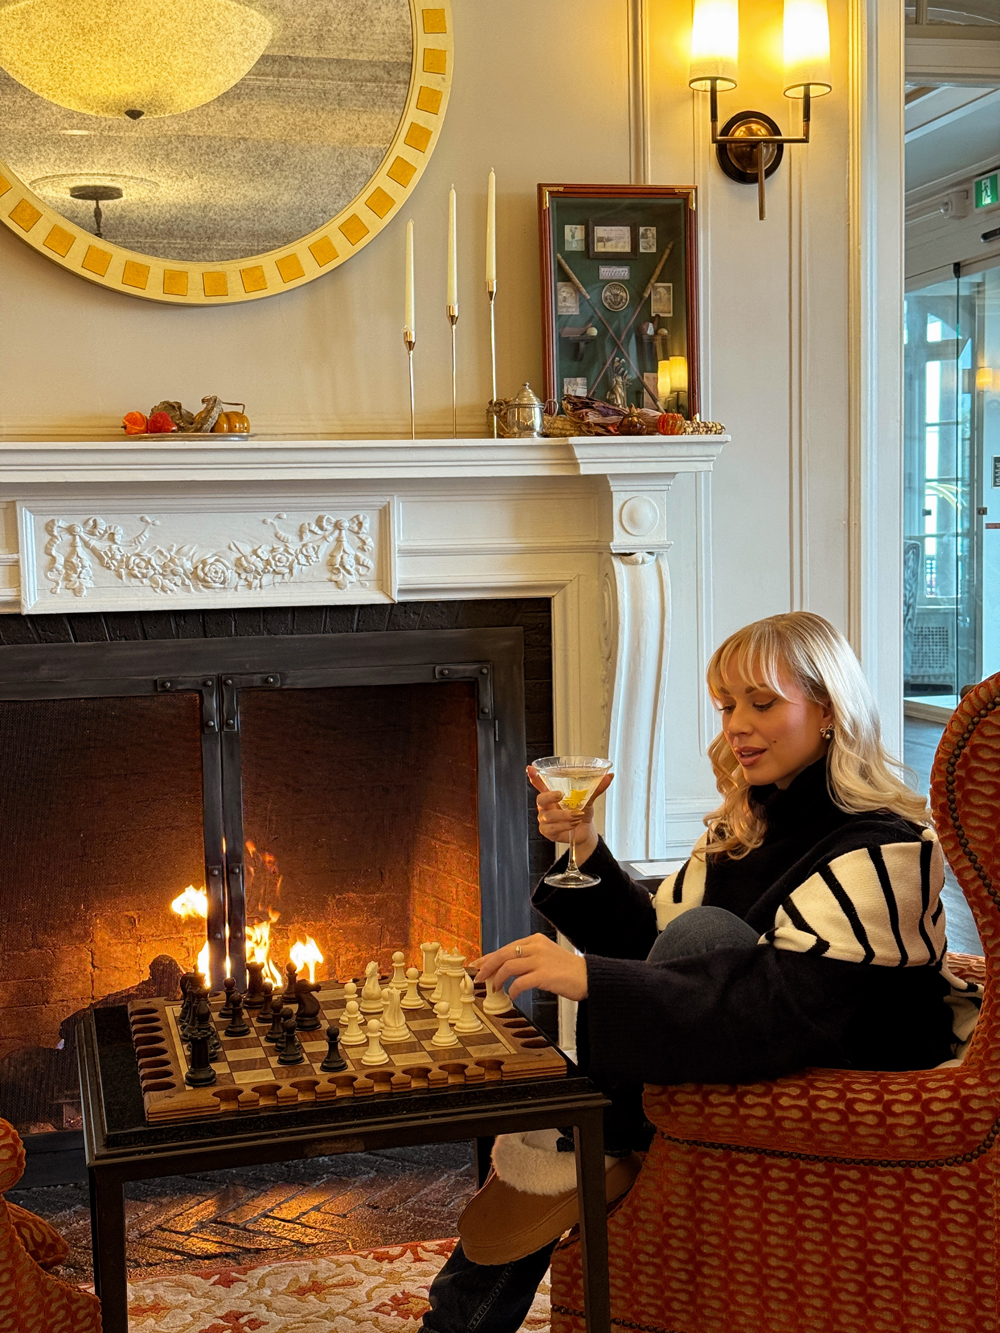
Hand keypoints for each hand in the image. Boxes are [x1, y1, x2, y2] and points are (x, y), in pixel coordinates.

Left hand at [472, 932, 587, 1001]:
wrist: (590, 977)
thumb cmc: (569, 971)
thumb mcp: (546, 957)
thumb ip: (527, 960)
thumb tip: (505, 970)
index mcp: (536, 940)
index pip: (506, 947)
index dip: (489, 957)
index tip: (478, 964)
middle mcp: (536, 947)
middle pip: (503, 954)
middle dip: (487, 966)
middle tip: (479, 977)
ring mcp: (540, 960)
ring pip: (508, 966)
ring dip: (497, 978)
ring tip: (495, 988)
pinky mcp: (545, 975)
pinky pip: (520, 982)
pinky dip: (513, 990)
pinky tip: (513, 995)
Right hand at [527, 765, 613, 867]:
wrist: (585, 832)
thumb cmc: (582, 812)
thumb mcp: (588, 799)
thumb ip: (596, 788)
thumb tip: (609, 776)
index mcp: (552, 794)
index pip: (539, 784)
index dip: (534, 777)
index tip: (530, 768)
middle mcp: (545, 806)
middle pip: (540, 799)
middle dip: (550, 796)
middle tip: (561, 795)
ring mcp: (544, 819)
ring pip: (549, 816)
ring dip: (565, 816)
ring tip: (577, 815)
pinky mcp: (547, 831)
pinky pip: (553, 828)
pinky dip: (565, 826)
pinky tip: (573, 824)